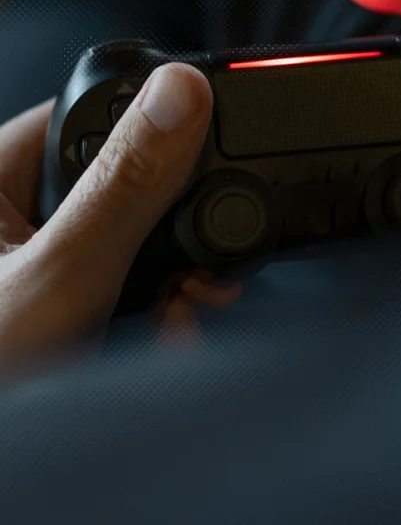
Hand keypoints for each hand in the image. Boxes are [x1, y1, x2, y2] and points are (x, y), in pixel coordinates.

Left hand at [0, 63, 240, 372]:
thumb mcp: (57, 278)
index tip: (209, 166)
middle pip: (134, 182)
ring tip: (182, 315)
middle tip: (199, 268)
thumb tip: (181, 95)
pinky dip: (161, 309)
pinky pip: (136, 280)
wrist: (0, 474)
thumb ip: (123, 189)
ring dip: (177, 280)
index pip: (97, 113)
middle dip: (178, 233)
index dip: (162, 134)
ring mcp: (52, 256)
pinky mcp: (76, 296)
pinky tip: (166, 335)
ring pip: (144, 239)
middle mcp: (25, 209)